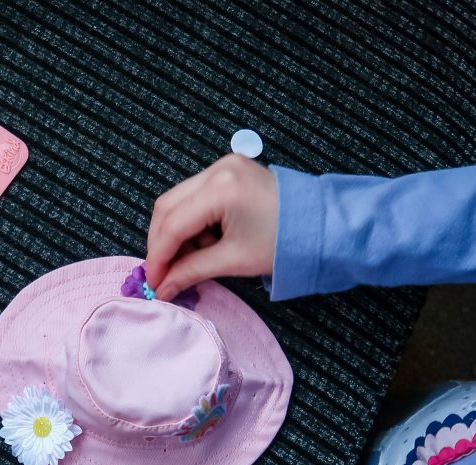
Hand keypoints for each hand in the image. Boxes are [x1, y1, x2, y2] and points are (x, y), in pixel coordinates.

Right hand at [145, 155, 278, 300]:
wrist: (323, 225)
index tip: (153, 282)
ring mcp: (223, 166)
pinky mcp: (228, 170)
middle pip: (167, 206)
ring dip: (175, 233)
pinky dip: (191, 222)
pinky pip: (194, 196)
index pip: (173, 224)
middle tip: (163, 273)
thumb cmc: (285, 243)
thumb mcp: (234, 260)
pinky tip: (204, 242)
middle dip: (161, 243)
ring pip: (177, 200)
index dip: (157, 257)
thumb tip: (162, 287)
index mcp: (222, 188)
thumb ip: (191, 271)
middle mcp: (218, 169)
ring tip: (191, 258)